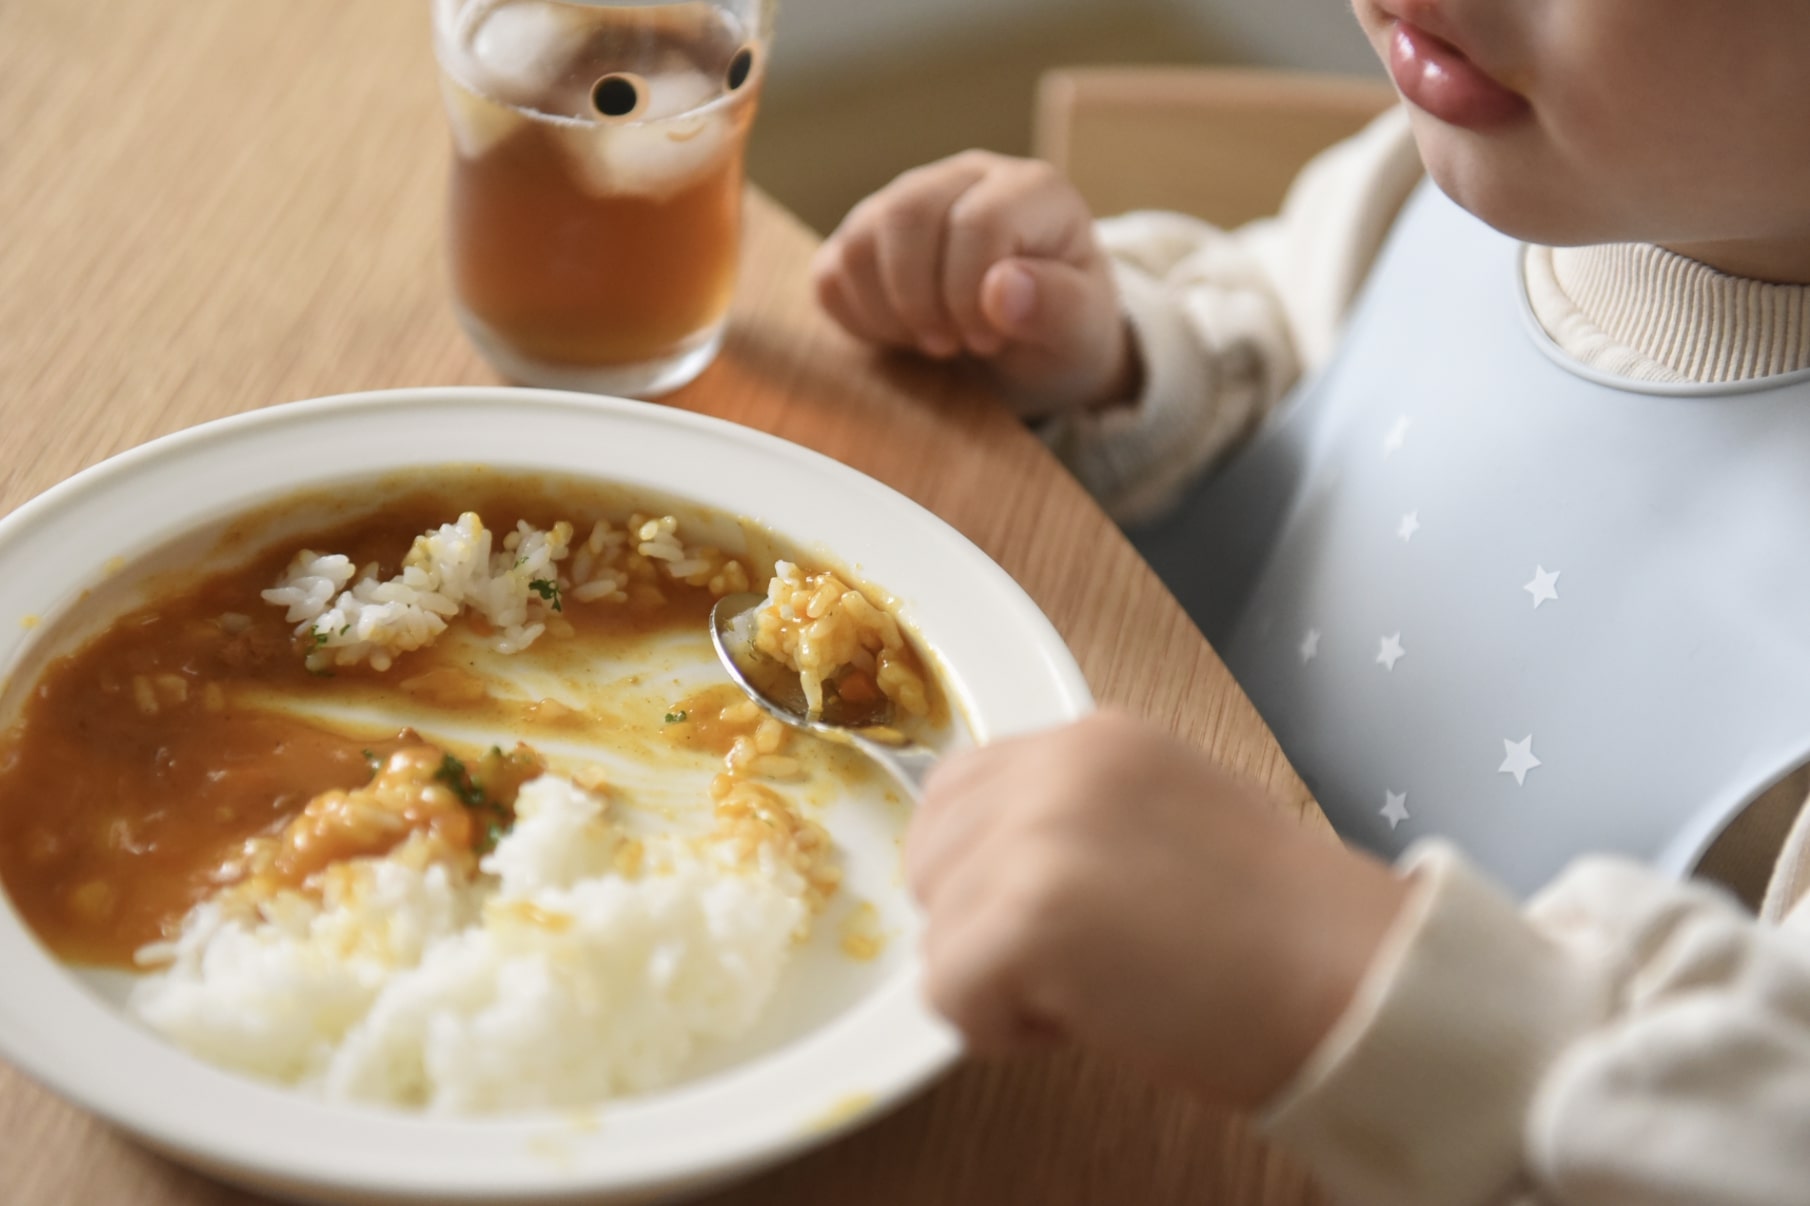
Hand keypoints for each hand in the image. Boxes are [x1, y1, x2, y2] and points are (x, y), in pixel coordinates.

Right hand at [811, 151, 1137, 416]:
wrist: (1038, 347)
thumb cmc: (1066, 332)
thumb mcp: (1082, 332)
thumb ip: (1058, 307)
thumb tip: (1002, 289)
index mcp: (1029, 188)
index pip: (977, 222)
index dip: (971, 295)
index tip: (989, 341)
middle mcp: (964, 178)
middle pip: (906, 215)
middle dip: (921, 300)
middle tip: (950, 346)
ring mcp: (909, 201)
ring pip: (858, 241)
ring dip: (887, 311)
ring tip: (932, 341)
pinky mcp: (868, 239)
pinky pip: (831, 273)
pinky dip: (858, 318)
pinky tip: (902, 336)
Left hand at [905, 711, 1410, 1108]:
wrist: (1357, 983)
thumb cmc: (1284, 933)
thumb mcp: (1168, 821)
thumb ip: (1076, 820)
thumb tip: (992, 872)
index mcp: (1095, 739)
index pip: (961, 791)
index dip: (986, 869)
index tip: (1055, 917)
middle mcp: (1056, 766)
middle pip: (929, 855)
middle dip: (979, 921)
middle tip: (1080, 960)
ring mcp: (1035, 835)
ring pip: (936, 931)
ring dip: (998, 981)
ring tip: (1100, 988)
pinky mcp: (1024, 918)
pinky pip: (948, 992)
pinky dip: (1000, 1028)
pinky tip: (1087, 1020)